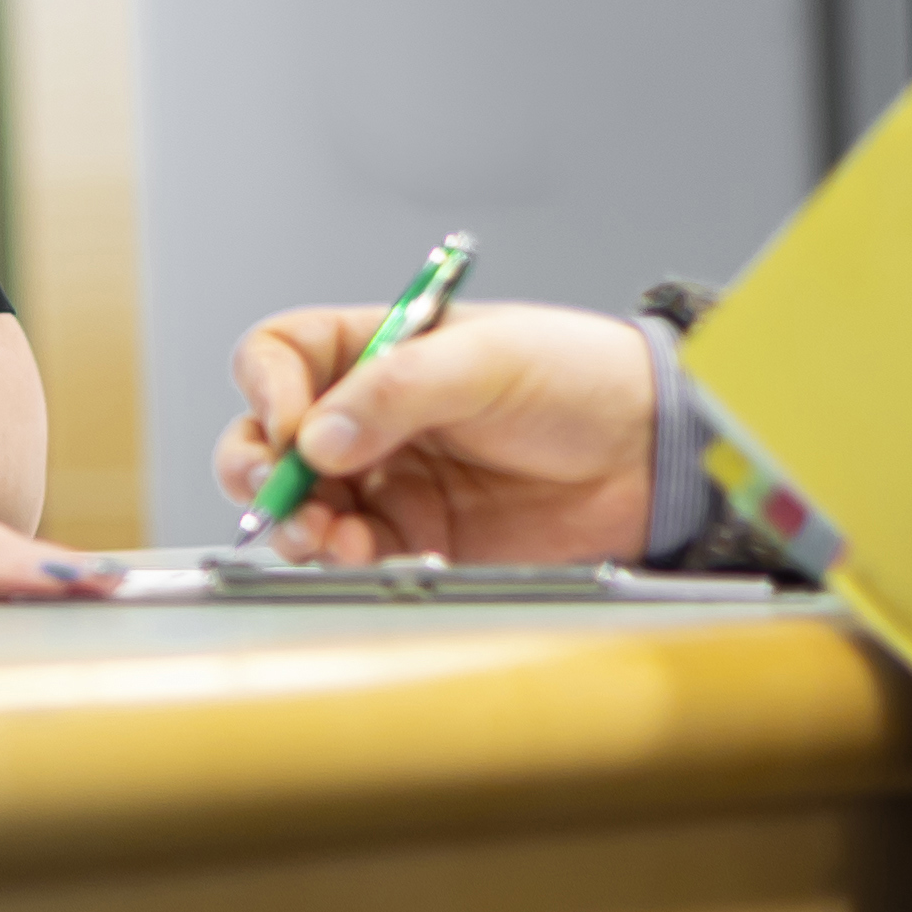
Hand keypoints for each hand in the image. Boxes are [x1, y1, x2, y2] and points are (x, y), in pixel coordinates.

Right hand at [208, 300, 656, 561]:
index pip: (282, 356)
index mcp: (376, 350)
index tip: (289, 424)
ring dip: (300, 524)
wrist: (653, 453)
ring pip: (304, 506)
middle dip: (259, 468)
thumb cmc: (580, 378)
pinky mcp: (419, 536)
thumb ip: (397, 393)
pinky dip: (355, 561)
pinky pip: (360, 555)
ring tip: (328, 537)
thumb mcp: (489, 362)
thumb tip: (317, 438)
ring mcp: (390, 479)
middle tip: (278, 495)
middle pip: (270, 438)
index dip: (268, 387)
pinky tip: (385, 555)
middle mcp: (368, 416)